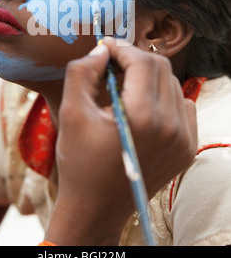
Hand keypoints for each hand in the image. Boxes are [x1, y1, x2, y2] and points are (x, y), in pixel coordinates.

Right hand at [45, 38, 197, 244]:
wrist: (96, 208)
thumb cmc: (79, 161)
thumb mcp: (70, 112)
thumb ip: (82, 72)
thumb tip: (102, 50)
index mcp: (142, 118)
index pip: (143, 62)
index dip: (122, 48)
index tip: (105, 48)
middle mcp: (170, 127)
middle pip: (161, 68)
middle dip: (135, 59)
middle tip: (112, 64)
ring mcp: (183, 140)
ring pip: (172, 84)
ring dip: (149, 78)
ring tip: (124, 87)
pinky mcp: (187, 148)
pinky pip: (182, 106)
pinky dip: (163, 97)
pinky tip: (142, 108)